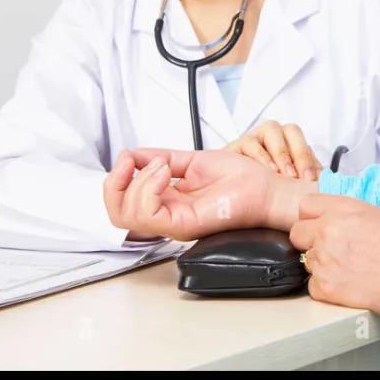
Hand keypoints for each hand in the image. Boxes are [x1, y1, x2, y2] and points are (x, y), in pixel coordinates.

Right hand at [103, 148, 316, 241]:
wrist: (265, 187)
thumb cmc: (239, 177)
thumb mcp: (191, 160)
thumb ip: (160, 158)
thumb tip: (131, 155)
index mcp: (167, 202)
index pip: (122, 204)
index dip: (114, 180)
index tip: (126, 158)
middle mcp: (167, 216)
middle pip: (117, 215)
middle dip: (114, 185)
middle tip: (130, 163)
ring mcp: (174, 223)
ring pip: (128, 215)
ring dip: (136, 182)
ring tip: (160, 167)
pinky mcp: (185, 225)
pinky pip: (150, 214)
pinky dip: (149, 188)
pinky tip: (166, 173)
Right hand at [224, 121, 321, 180]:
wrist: (235, 186)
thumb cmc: (267, 182)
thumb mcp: (290, 180)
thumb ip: (309, 178)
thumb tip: (330, 184)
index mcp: (290, 141)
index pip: (304, 143)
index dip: (309, 160)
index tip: (311, 180)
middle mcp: (274, 134)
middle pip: (291, 130)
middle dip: (298, 153)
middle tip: (297, 177)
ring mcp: (256, 136)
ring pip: (271, 130)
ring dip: (280, 152)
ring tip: (281, 174)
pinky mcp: (237, 144)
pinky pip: (249, 142)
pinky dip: (259, 156)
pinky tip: (264, 171)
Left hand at [288, 195, 379, 318]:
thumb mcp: (378, 214)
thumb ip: (349, 214)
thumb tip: (338, 219)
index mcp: (341, 209)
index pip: (305, 205)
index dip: (312, 216)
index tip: (319, 223)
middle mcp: (326, 231)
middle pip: (297, 233)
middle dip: (309, 240)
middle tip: (329, 248)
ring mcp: (322, 259)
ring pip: (306, 260)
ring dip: (321, 264)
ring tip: (347, 268)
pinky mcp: (324, 286)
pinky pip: (312, 285)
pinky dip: (326, 287)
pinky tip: (347, 284)